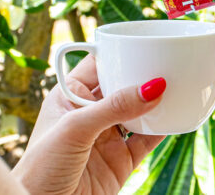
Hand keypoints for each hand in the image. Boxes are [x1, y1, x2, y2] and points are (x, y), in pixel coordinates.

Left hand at [12, 55, 165, 193]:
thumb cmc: (41, 168)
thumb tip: (153, 87)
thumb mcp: (75, 128)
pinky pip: (147, 139)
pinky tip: (174, 116)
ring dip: (153, 102)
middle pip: (122, 86)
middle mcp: (91, 113)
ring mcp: (107, 136)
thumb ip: (115, 107)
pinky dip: (161, 128)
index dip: (118, 55)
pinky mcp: (121, 159)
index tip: (142, 46)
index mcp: (72, 96)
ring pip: (137, 111)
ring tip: (173, 87)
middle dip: (141, 76)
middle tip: (164, 65)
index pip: (99, 66)